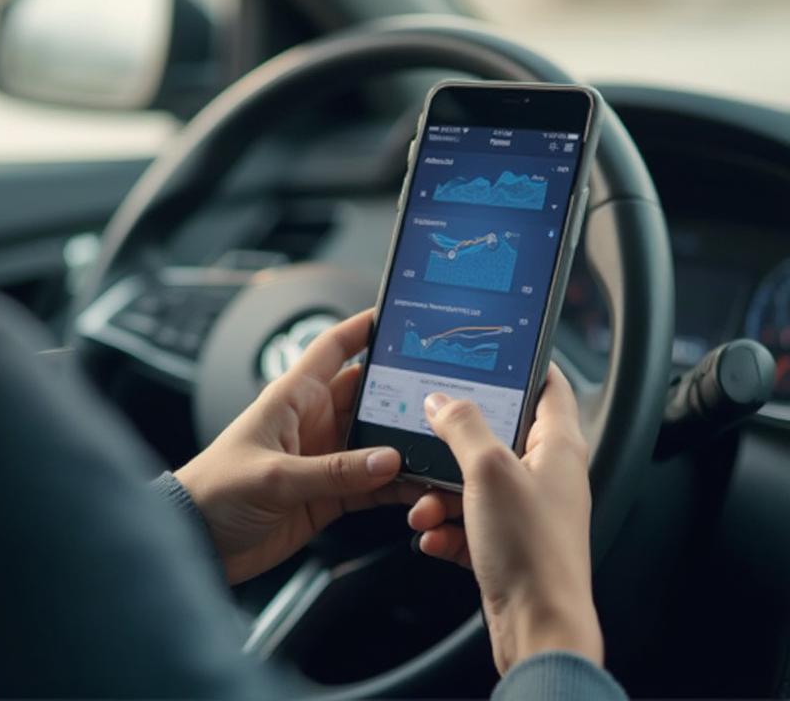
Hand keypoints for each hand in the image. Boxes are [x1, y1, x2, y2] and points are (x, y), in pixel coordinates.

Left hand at [175, 310, 423, 584]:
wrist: (196, 542)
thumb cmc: (216, 491)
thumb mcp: (273, 476)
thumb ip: (332, 470)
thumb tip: (388, 459)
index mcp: (294, 397)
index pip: (335, 347)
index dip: (365, 326)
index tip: (401, 313)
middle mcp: (315, 421)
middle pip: (370, 394)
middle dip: (405, 392)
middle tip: (445, 393)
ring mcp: (326, 457)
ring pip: (378, 441)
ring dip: (406, 444)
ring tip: (441, 446)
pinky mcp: (330, 494)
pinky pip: (374, 484)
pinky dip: (398, 487)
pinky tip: (421, 489)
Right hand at [409, 364, 602, 674]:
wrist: (538, 629)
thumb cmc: (532, 551)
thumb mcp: (488, 470)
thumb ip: (462, 426)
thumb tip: (441, 399)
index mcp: (557, 447)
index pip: (549, 386)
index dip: (523, 364)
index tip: (489, 353)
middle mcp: (546, 475)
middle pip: (497, 434)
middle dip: (454, 441)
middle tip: (430, 435)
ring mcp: (527, 510)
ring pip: (474, 481)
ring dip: (440, 491)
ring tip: (425, 506)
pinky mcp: (508, 543)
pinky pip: (468, 521)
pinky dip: (446, 526)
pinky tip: (432, 535)